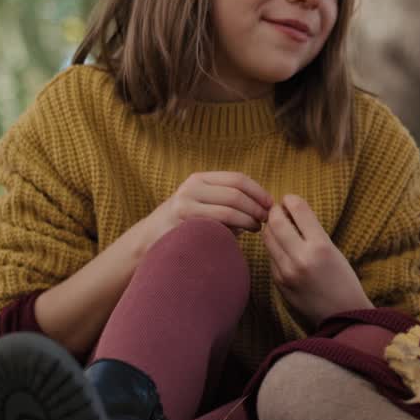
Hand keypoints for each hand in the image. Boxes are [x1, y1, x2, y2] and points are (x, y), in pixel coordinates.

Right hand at [133, 171, 272, 248]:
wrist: (149, 240)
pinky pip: (216, 226)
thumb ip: (228, 201)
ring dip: (248, 220)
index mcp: (200, 179)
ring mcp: (185, 205)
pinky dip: (234, 231)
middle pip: (235, 194)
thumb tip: (263, 207)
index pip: (237, 179)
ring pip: (228, 210)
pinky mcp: (182, 224)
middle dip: (256, 207)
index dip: (258, 191)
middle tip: (266, 220)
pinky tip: (240, 237)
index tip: (270, 204)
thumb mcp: (203, 204)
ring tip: (257, 228)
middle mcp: (191, 188)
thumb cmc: (186, 225)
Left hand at [262, 194, 370, 330]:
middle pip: (276, 222)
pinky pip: (270, 256)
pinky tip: (281, 247)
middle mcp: (301, 258)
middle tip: (277, 209)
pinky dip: (274, 247)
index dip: (291, 200)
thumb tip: (290, 211)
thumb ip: (312, 232)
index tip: (290, 199)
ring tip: (277, 225)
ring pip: (268, 238)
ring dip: (270, 228)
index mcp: (321, 246)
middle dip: (275, 211)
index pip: (298, 211)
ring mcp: (287, 272)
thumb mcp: (334, 250)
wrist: (342, 315)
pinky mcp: (279, 282)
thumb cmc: (343, 280)